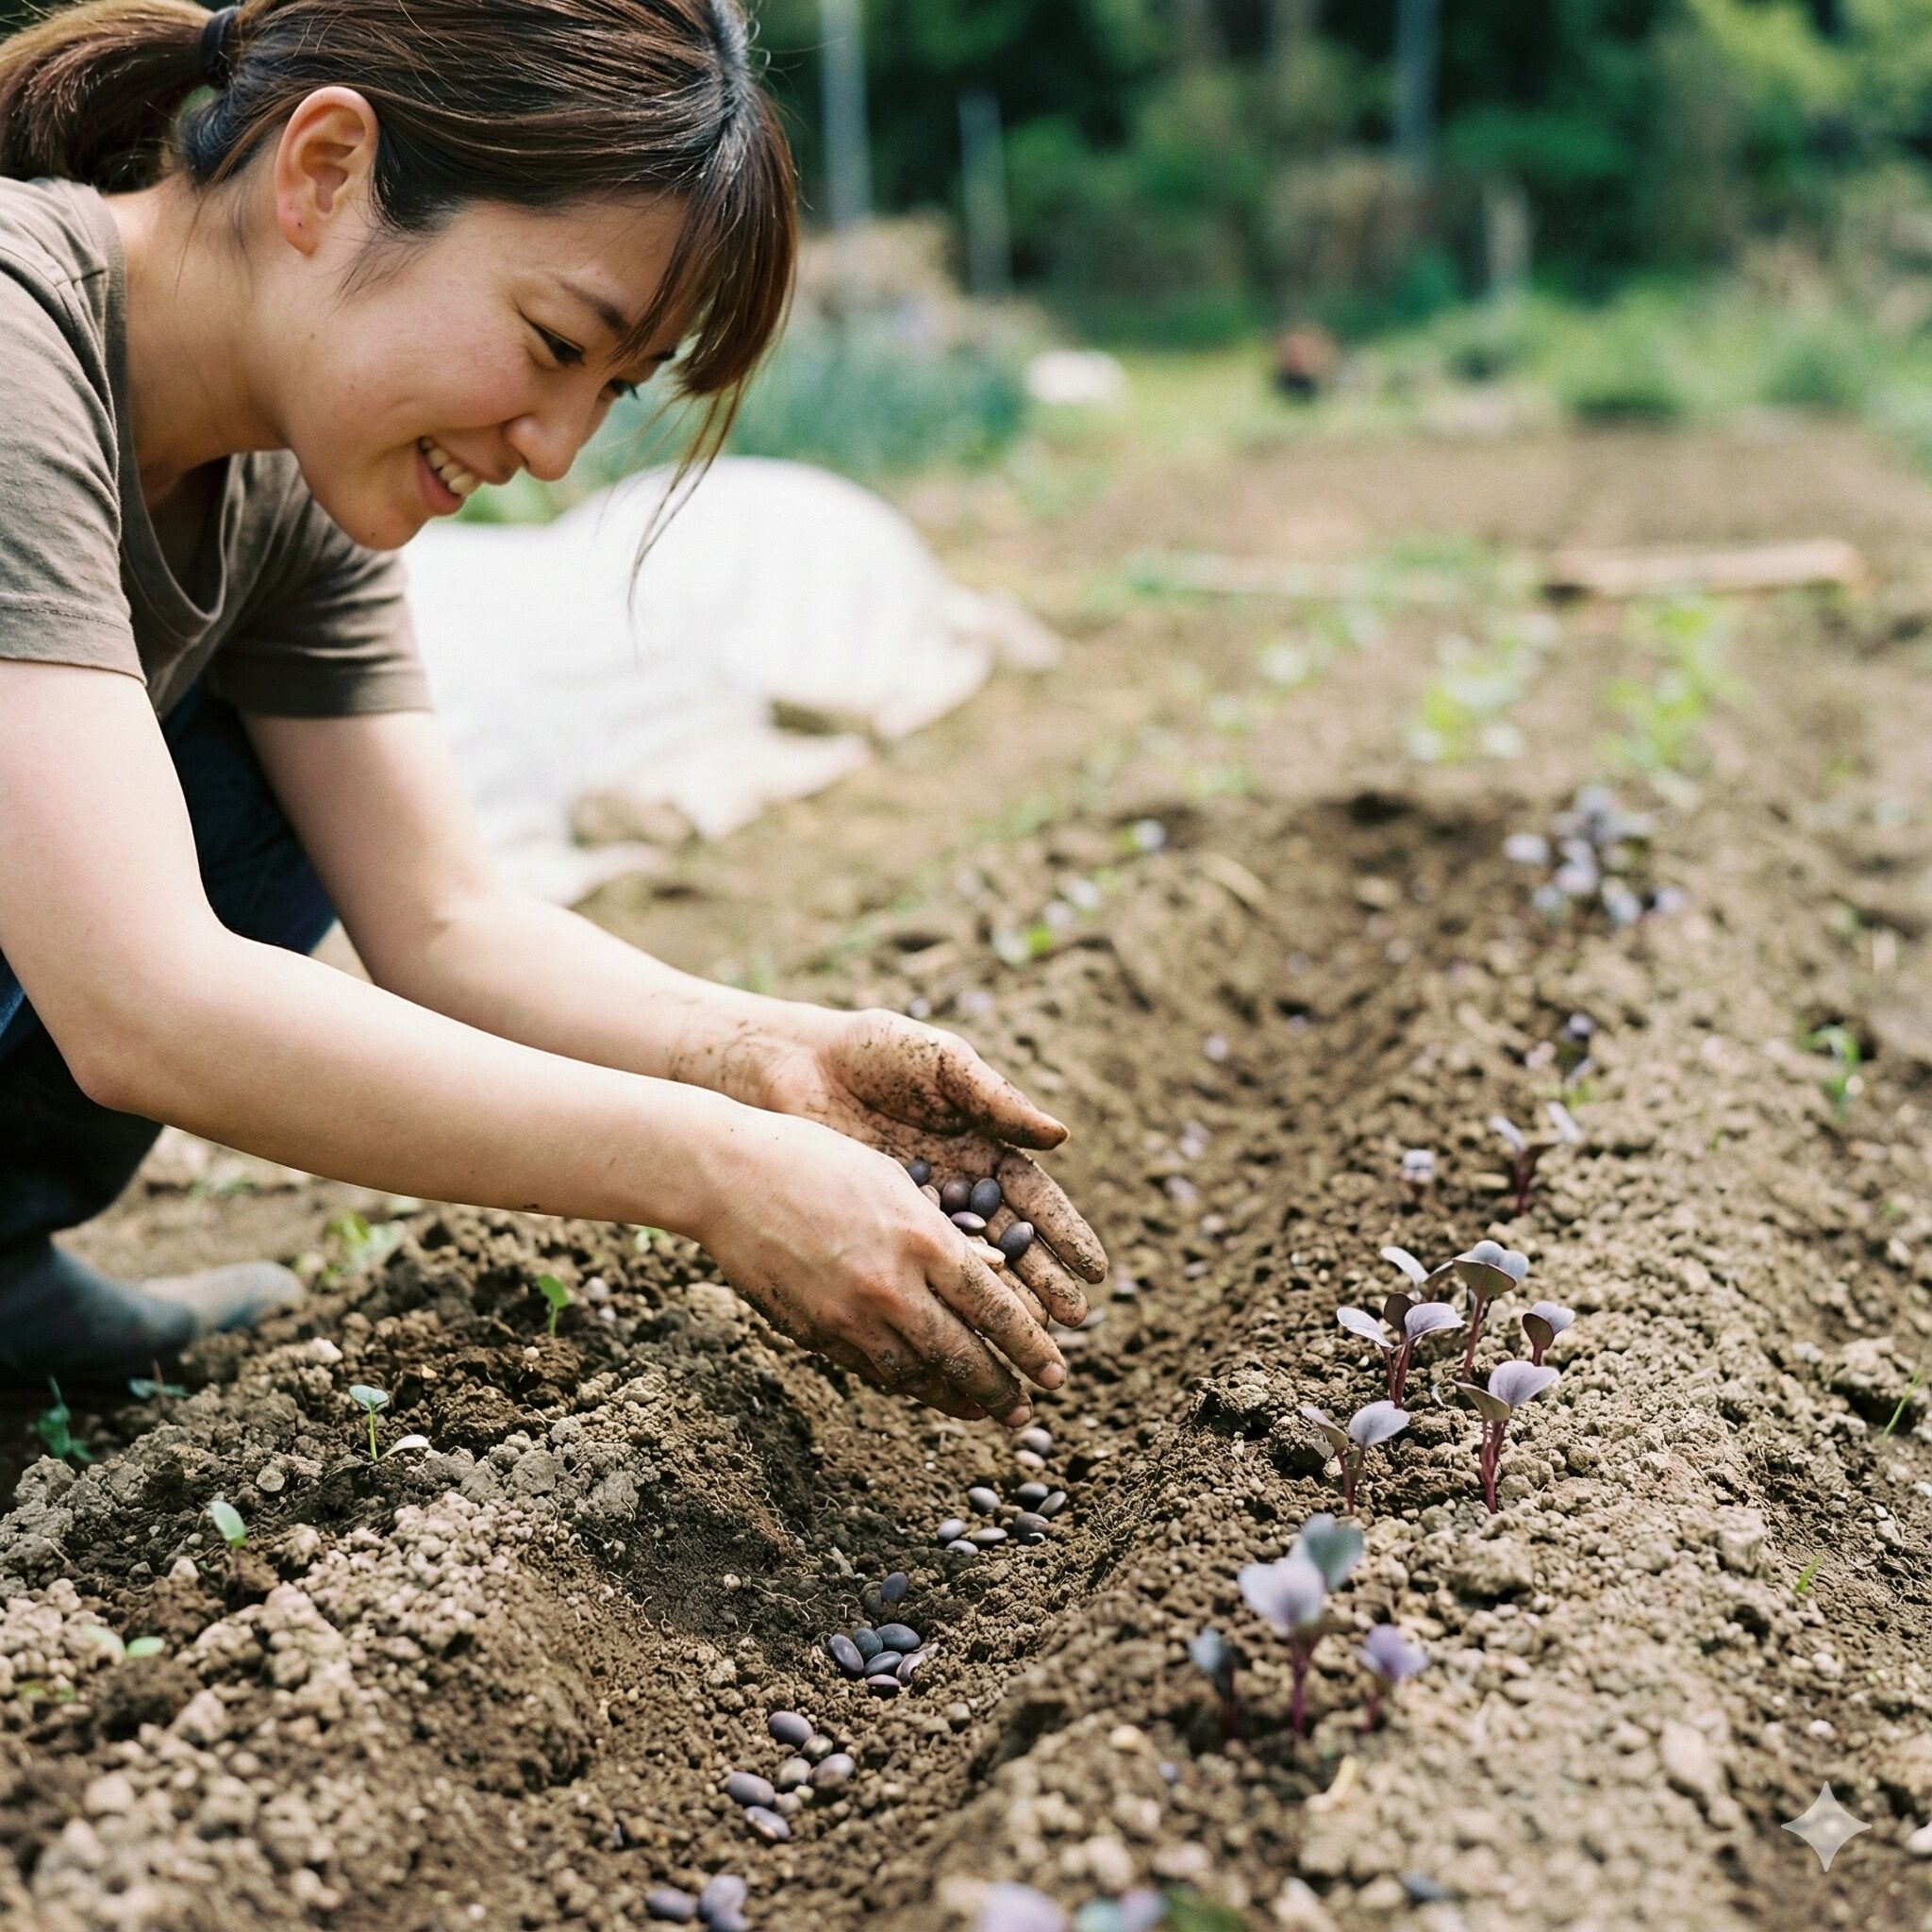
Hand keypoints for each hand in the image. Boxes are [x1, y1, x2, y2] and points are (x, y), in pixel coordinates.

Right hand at [691, 1102, 1068, 1423]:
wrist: (729, 1176)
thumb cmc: (817, 1161)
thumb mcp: (894, 1181)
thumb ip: (943, 1235)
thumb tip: (994, 1280)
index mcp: (924, 1240)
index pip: (996, 1310)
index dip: (1031, 1348)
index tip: (1058, 1370)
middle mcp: (893, 1286)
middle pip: (964, 1356)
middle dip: (1003, 1390)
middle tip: (1028, 1412)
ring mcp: (850, 1315)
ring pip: (917, 1375)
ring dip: (956, 1398)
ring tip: (984, 1411)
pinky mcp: (815, 1333)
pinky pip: (871, 1369)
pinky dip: (905, 1382)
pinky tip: (924, 1386)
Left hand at [760, 1007, 1107, 1326]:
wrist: (794, 1063)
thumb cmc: (875, 1052)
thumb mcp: (942, 1063)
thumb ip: (996, 1099)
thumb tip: (1059, 1136)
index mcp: (982, 1148)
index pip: (1034, 1201)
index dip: (1066, 1235)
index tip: (1095, 1270)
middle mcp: (957, 1188)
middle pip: (1009, 1243)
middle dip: (1042, 1282)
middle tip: (1068, 1320)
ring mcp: (917, 1213)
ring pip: (966, 1266)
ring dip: (998, 1302)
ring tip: (1026, 1336)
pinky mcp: (876, 1229)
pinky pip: (915, 1269)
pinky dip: (937, 1298)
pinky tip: (959, 1327)